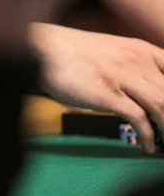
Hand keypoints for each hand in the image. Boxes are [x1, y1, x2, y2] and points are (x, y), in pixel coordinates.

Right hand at [31, 24, 163, 152]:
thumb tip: (146, 90)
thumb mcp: (111, 53)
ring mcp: (122, 78)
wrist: (43, 48)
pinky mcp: (107, 94)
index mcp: (141, 50)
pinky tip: (148, 147)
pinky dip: (149, 136)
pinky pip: (138, 118)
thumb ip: (132, 66)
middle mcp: (137, 62)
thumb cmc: (72, 54)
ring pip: (162, 106)